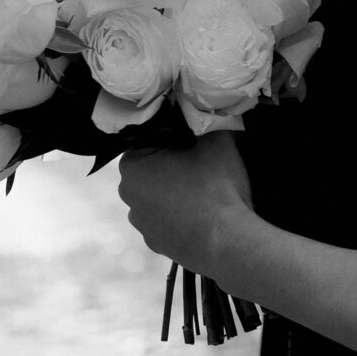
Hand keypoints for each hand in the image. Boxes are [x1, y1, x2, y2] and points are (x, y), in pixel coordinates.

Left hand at [117, 133, 253, 277]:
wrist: (229, 243)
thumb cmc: (217, 188)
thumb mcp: (216, 140)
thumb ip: (205, 119)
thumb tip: (203, 110)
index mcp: (132, 166)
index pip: (150, 139)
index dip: (176, 137)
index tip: (197, 143)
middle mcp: (127, 196)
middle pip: (153, 168)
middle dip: (174, 163)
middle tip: (205, 165)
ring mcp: (141, 224)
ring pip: (159, 195)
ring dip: (177, 190)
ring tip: (207, 192)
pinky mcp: (156, 244)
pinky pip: (167, 220)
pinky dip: (181, 215)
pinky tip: (204, 214)